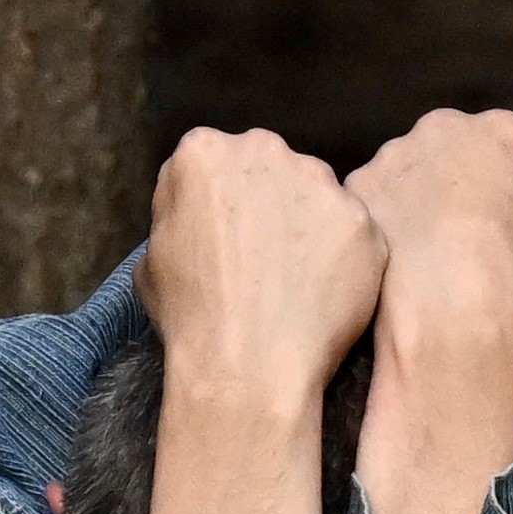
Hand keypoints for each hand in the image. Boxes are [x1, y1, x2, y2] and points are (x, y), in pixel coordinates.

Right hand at [145, 123, 384, 417]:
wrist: (247, 363)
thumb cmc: (190, 316)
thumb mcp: (152, 256)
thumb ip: (180, 214)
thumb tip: (199, 215)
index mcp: (203, 153)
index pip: (212, 162)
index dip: (218, 203)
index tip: (223, 235)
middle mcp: (264, 150)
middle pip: (269, 168)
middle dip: (268, 202)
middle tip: (264, 256)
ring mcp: (320, 182)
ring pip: (317, 195)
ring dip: (310, 225)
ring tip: (299, 280)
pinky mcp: (361, 219)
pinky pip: (354, 234)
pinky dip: (345, 258)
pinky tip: (328, 294)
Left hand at [341, 105, 512, 339]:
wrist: (455, 301)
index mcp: (502, 133)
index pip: (501, 149)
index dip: (497, 189)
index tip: (494, 223)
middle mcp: (443, 128)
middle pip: (443, 152)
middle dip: (445, 184)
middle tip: (450, 235)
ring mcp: (394, 153)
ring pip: (399, 176)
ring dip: (405, 205)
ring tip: (414, 257)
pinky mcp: (358, 185)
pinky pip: (368, 205)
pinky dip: (375, 229)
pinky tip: (387, 265)